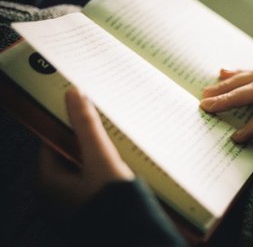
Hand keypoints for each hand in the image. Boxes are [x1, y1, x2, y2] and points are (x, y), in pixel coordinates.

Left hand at [37, 88, 133, 212]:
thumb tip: (75, 93)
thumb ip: (87, 126)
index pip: (52, 140)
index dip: (67, 123)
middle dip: (85, 138)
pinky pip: (89, 177)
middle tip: (102, 124)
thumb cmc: (111, 200)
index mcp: (46, 180)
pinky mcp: (86, 204)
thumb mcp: (100, 158)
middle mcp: (54, 191)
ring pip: (81, 164)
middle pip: (67, 152)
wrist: (133, 233)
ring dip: (94, 152)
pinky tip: (116, 161)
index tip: (83, 110)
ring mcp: (70, 200)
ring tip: (112, 139)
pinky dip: (99, 167)